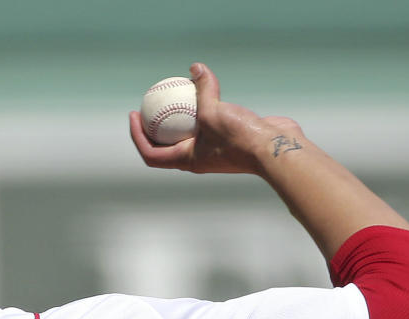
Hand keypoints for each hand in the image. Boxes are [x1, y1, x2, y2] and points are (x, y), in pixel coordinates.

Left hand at [129, 62, 307, 176]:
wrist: (275, 149)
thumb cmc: (240, 137)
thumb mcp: (213, 111)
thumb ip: (203, 89)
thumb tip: (196, 68)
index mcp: (186, 160)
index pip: (151, 154)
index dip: (137, 137)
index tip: (133, 116)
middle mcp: (197, 158)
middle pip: (166, 146)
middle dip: (154, 127)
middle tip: (149, 105)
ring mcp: (213, 151)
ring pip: (190, 134)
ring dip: (180, 118)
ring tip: (175, 95)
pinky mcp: (229, 140)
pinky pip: (210, 124)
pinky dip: (203, 110)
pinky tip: (205, 92)